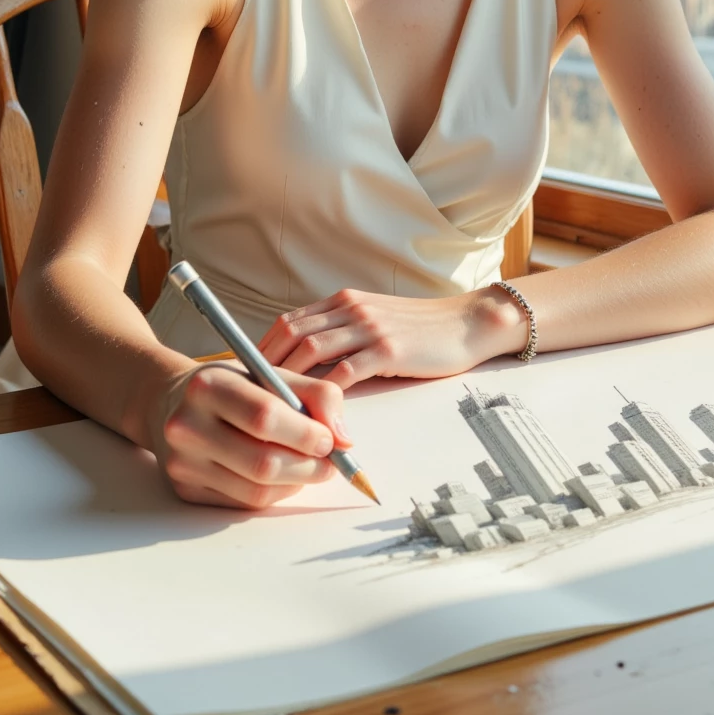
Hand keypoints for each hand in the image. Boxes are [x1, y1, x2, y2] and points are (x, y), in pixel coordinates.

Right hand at [153, 361, 351, 509]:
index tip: (330, 439)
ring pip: (256, 491)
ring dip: (295, 483)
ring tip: (309, 466)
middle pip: (262, 463)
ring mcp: (182, 462)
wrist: (169, 401)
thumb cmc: (230, 386)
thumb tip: (344, 439)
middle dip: (308, 466)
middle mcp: (187, 425)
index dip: (305, 434)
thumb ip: (316, 395)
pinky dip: (274, 493)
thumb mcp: (269, 373)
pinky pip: (243, 504)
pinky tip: (281, 475)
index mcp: (208, 386)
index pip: (265, 417)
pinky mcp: (185, 490)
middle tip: (330, 461)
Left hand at [258, 285, 526, 387]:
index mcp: (344, 301)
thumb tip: (308, 362)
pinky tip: (315, 413)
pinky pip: (345, 372)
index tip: (246, 376)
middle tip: (250, 398)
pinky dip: (325, 394)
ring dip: (289, 381)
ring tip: (274, 409)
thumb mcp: (375, 320)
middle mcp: (351, 309)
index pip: (289, 321)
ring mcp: (369, 327)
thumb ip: (343, 333)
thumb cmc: (421, 329)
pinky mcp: (388, 350)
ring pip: (312, 351)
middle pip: (292, 334)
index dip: (262, 348)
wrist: (467, 322)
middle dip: (266, 366)